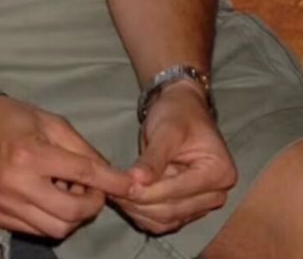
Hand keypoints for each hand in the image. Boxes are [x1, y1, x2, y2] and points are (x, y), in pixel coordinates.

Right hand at [0, 95, 130, 239]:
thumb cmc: (15, 118)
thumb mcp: (53, 122)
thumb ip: (83, 150)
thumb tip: (110, 174)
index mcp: (31, 154)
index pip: (82, 174)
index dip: (111, 181)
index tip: (129, 185)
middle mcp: (16, 184)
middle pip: (71, 213)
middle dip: (92, 204)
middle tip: (95, 189)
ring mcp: (5, 204)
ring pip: (56, 229)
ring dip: (74, 215)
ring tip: (70, 190)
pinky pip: (37, 230)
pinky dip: (53, 219)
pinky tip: (51, 197)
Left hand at [112, 82, 236, 235]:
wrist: (182, 108)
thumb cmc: (178, 113)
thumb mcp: (167, 130)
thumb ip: (154, 157)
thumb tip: (136, 181)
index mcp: (219, 172)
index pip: (179, 191)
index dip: (148, 190)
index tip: (122, 185)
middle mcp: (216, 194)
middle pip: (173, 210)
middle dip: (140, 202)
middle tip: (111, 192)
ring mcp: (202, 204)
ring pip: (166, 220)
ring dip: (138, 211)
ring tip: (114, 194)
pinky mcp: (187, 208)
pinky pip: (163, 220)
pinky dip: (142, 214)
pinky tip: (124, 200)